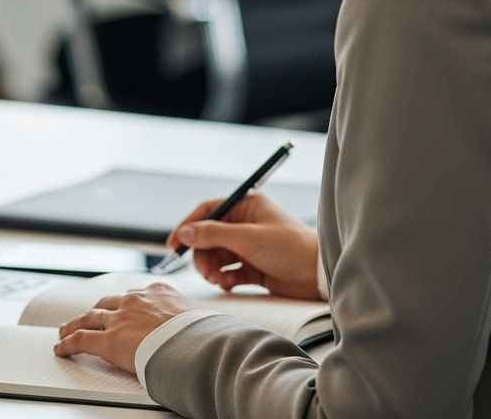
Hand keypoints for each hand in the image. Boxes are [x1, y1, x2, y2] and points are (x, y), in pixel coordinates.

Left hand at [53, 282, 195, 373]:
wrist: (193, 343)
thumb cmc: (201, 333)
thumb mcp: (196, 316)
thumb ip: (185, 320)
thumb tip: (197, 330)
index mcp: (157, 291)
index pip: (133, 295)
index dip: (122, 303)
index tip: (118, 308)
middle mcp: (135, 300)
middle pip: (106, 303)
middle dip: (95, 310)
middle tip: (86, 317)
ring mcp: (120, 318)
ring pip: (89, 318)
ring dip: (74, 324)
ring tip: (65, 330)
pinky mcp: (108, 340)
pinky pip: (81, 340)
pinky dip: (68, 344)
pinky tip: (61, 348)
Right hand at [170, 192, 319, 299]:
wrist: (317, 275)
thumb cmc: (289, 247)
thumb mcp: (248, 238)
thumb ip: (213, 234)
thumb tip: (184, 232)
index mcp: (247, 205)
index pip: (208, 210)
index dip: (189, 225)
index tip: (174, 244)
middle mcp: (246, 223)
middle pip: (209, 236)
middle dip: (202, 254)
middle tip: (206, 271)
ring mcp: (248, 246)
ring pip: (216, 256)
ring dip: (212, 268)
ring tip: (219, 280)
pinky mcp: (252, 267)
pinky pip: (227, 271)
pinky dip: (224, 278)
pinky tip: (229, 284)